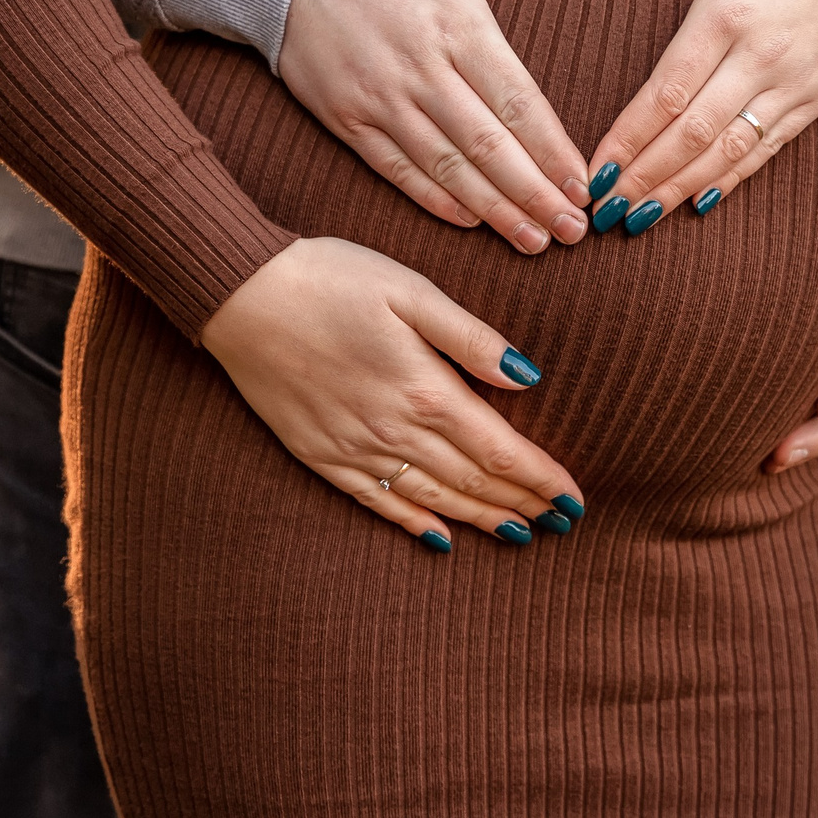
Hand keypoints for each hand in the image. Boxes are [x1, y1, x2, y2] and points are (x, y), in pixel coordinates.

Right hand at [201, 236, 585, 546]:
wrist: (242, 295)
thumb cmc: (332, 278)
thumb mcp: (411, 290)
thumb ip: (471, 337)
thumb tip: (528, 376)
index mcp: (425, 390)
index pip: (501, 450)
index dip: (543, 478)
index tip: (575, 499)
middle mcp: (394, 431)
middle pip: (474, 482)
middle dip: (523, 504)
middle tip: (562, 524)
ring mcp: (355, 449)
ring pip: (432, 499)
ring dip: (480, 520)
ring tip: (520, 534)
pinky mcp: (321, 455)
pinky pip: (377, 503)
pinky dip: (414, 524)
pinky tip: (440, 538)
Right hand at [282, 0, 600, 252]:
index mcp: (456, 22)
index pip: (517, 99)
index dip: (553, 148)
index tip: (584, 183)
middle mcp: (419, 68)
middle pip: (488, 145)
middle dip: (535, 194)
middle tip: (574, 230)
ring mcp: (379, 98)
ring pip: (446, 166)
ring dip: (493, 209)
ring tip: (533, 240)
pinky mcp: (346, 118)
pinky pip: (396, 168)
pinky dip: (434, 199)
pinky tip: (470, 222)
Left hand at [582, 0, 817, 225]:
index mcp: (727, 10)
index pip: (666, 89)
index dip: (628, 136)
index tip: (594, 168)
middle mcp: (760, 55)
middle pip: (690, 132)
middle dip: (642, 176)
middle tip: (602, 209)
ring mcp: (792, 83)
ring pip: (726, 151)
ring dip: (677, 190)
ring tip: (636, 219)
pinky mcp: (815, 100)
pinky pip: (766, 150)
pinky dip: (730, 180)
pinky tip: (697, 203)